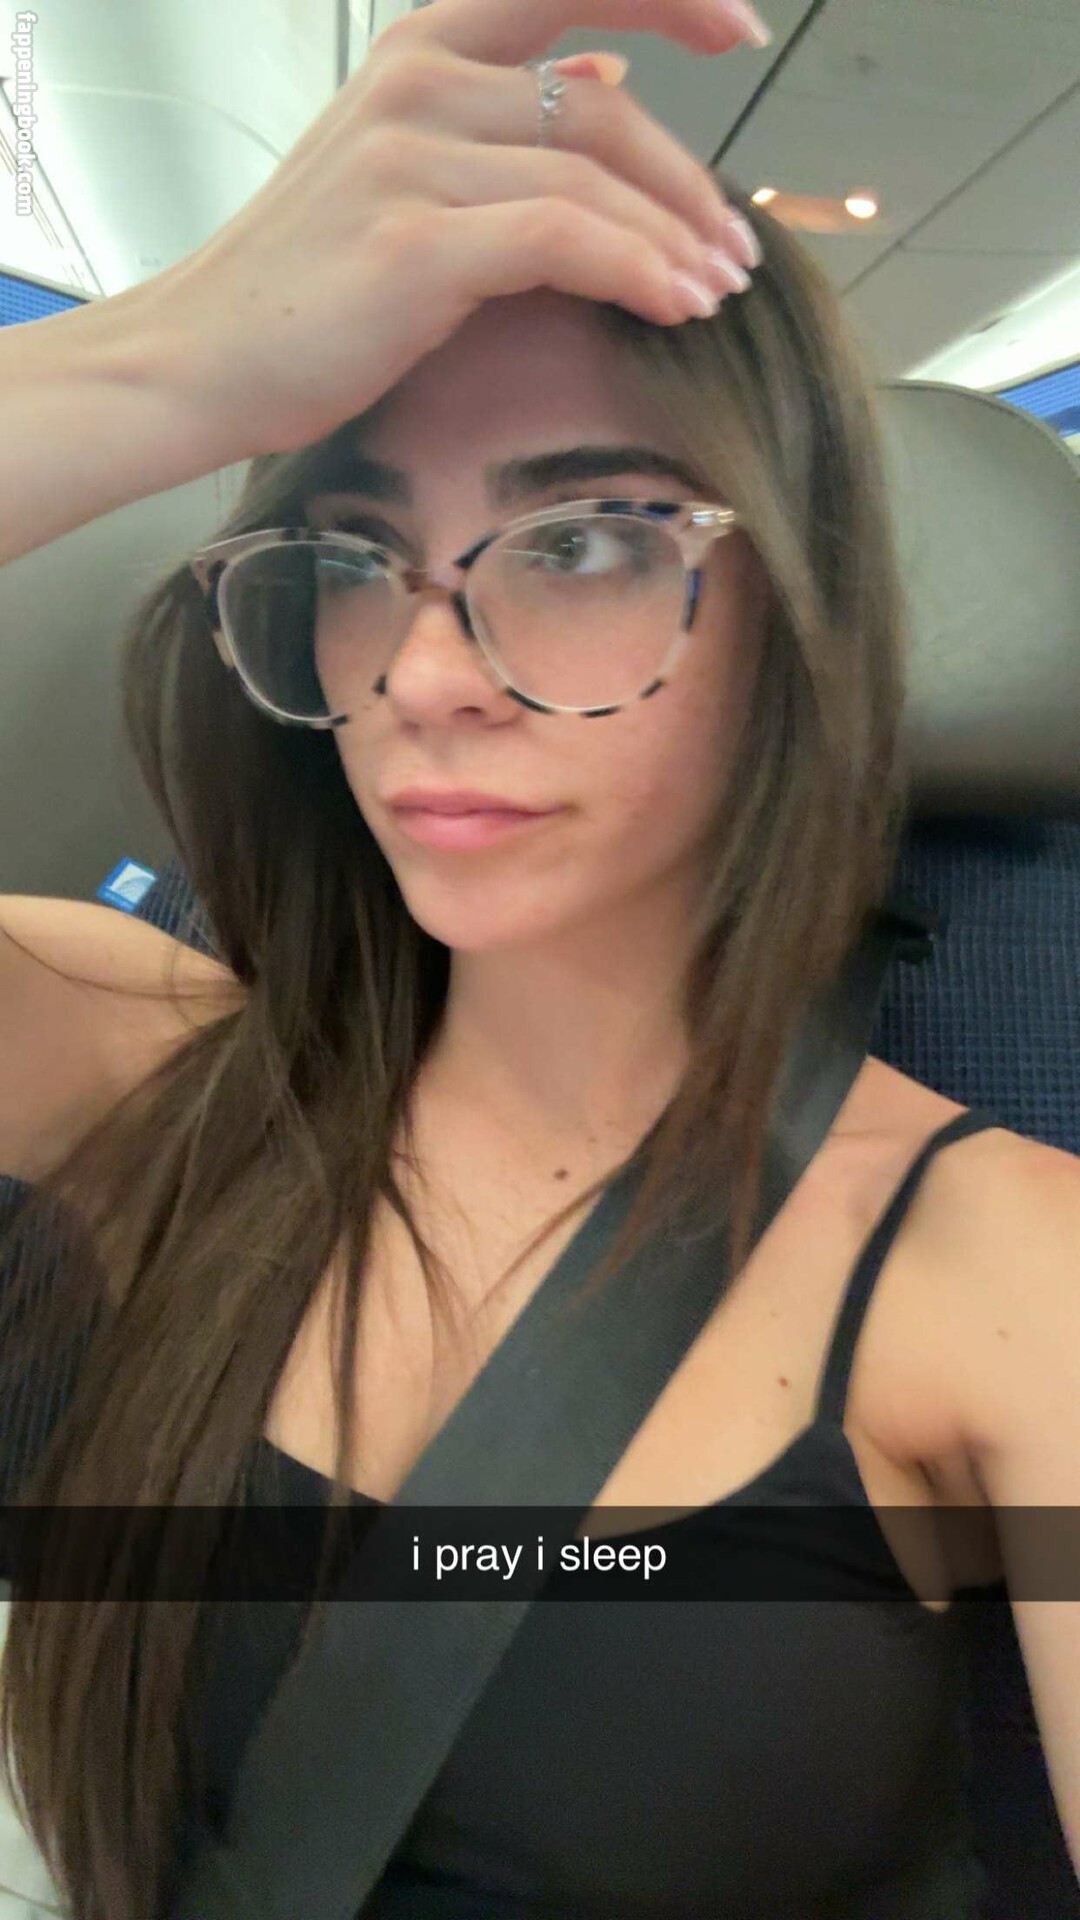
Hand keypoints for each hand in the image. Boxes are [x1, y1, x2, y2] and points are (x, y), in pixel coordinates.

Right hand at [142, 0, 768, 459]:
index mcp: (420, 50)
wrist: (199, 359)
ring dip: (677, 240)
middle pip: (602, 111)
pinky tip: (675, 306)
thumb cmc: (304, 286)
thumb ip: (500, 123)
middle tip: (736, 251)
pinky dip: (638, 271)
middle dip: (689, 184)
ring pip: (594, 180)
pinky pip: (564, 237)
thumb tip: (604, 80)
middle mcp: (417, 82)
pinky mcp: (415, 240)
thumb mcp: (400, 171)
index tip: (740, 29)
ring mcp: (411, 156)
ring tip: (717, 291)